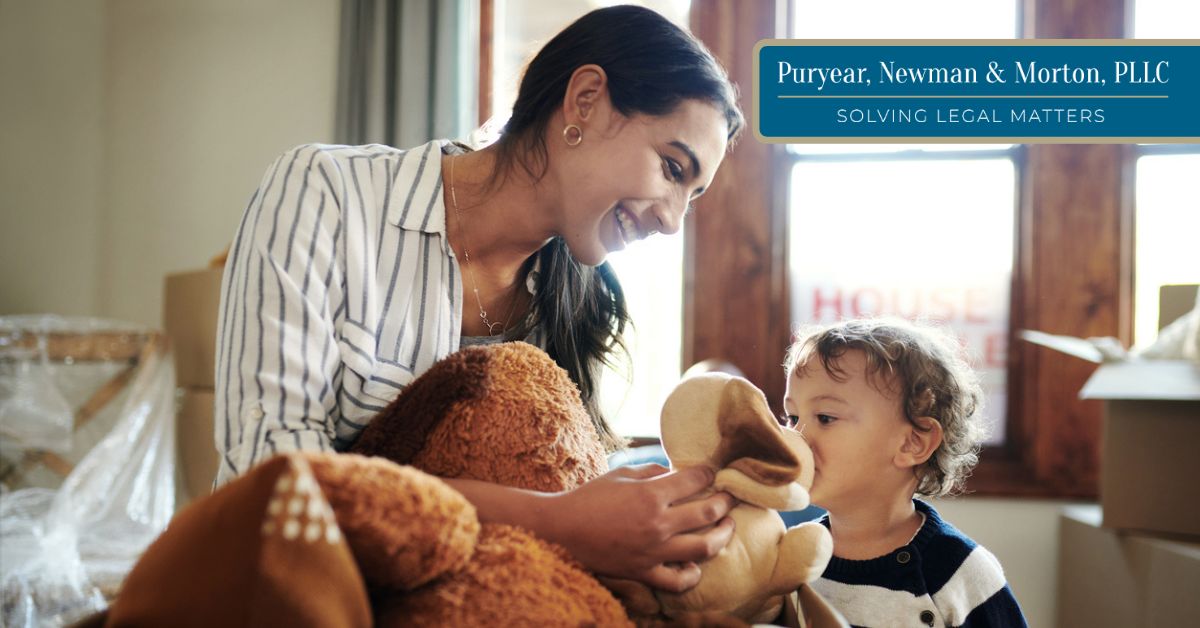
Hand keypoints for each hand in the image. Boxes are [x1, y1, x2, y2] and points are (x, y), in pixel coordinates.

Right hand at [540, 464, 735, 592]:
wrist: (561, 529)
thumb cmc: (589, 497)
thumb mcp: (620, 474)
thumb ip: (652, 471)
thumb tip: (675, 472)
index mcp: (650, 495)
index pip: (694, 480)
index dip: (708, 472)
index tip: (713, 471)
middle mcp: (657, 524)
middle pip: (708, 513)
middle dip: (724, 502)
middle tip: (729, 497)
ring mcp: (653, 551)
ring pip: (703, 548)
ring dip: (722, 536)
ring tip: (727, 527)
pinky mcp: (643, 572)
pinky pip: (677, 581)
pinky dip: (692, 575)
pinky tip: (696, 565)